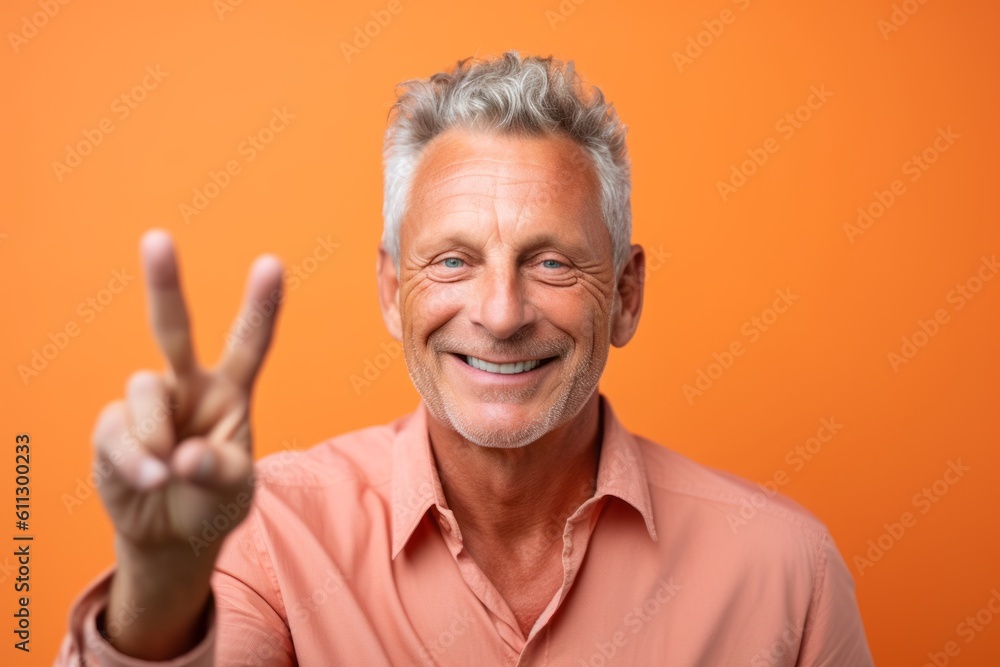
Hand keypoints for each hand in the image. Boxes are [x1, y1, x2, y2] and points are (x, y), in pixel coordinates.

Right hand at [91, 229, 282, 656]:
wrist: (172, 535)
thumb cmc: (215, 502)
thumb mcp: (235, 491)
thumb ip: (218, 472)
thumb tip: (179, 456)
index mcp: (231, 391)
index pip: (249, 343)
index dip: (260, 306)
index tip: (271, 264)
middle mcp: (188, 387)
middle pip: (173, 329)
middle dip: (164, 284)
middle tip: (156, 239)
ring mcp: (149, 405)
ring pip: (144, 389)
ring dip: (155, 435)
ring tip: (165, 473)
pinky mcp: (113, 428)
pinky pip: (117, 431)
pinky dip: (134, 460)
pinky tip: (148, 479)